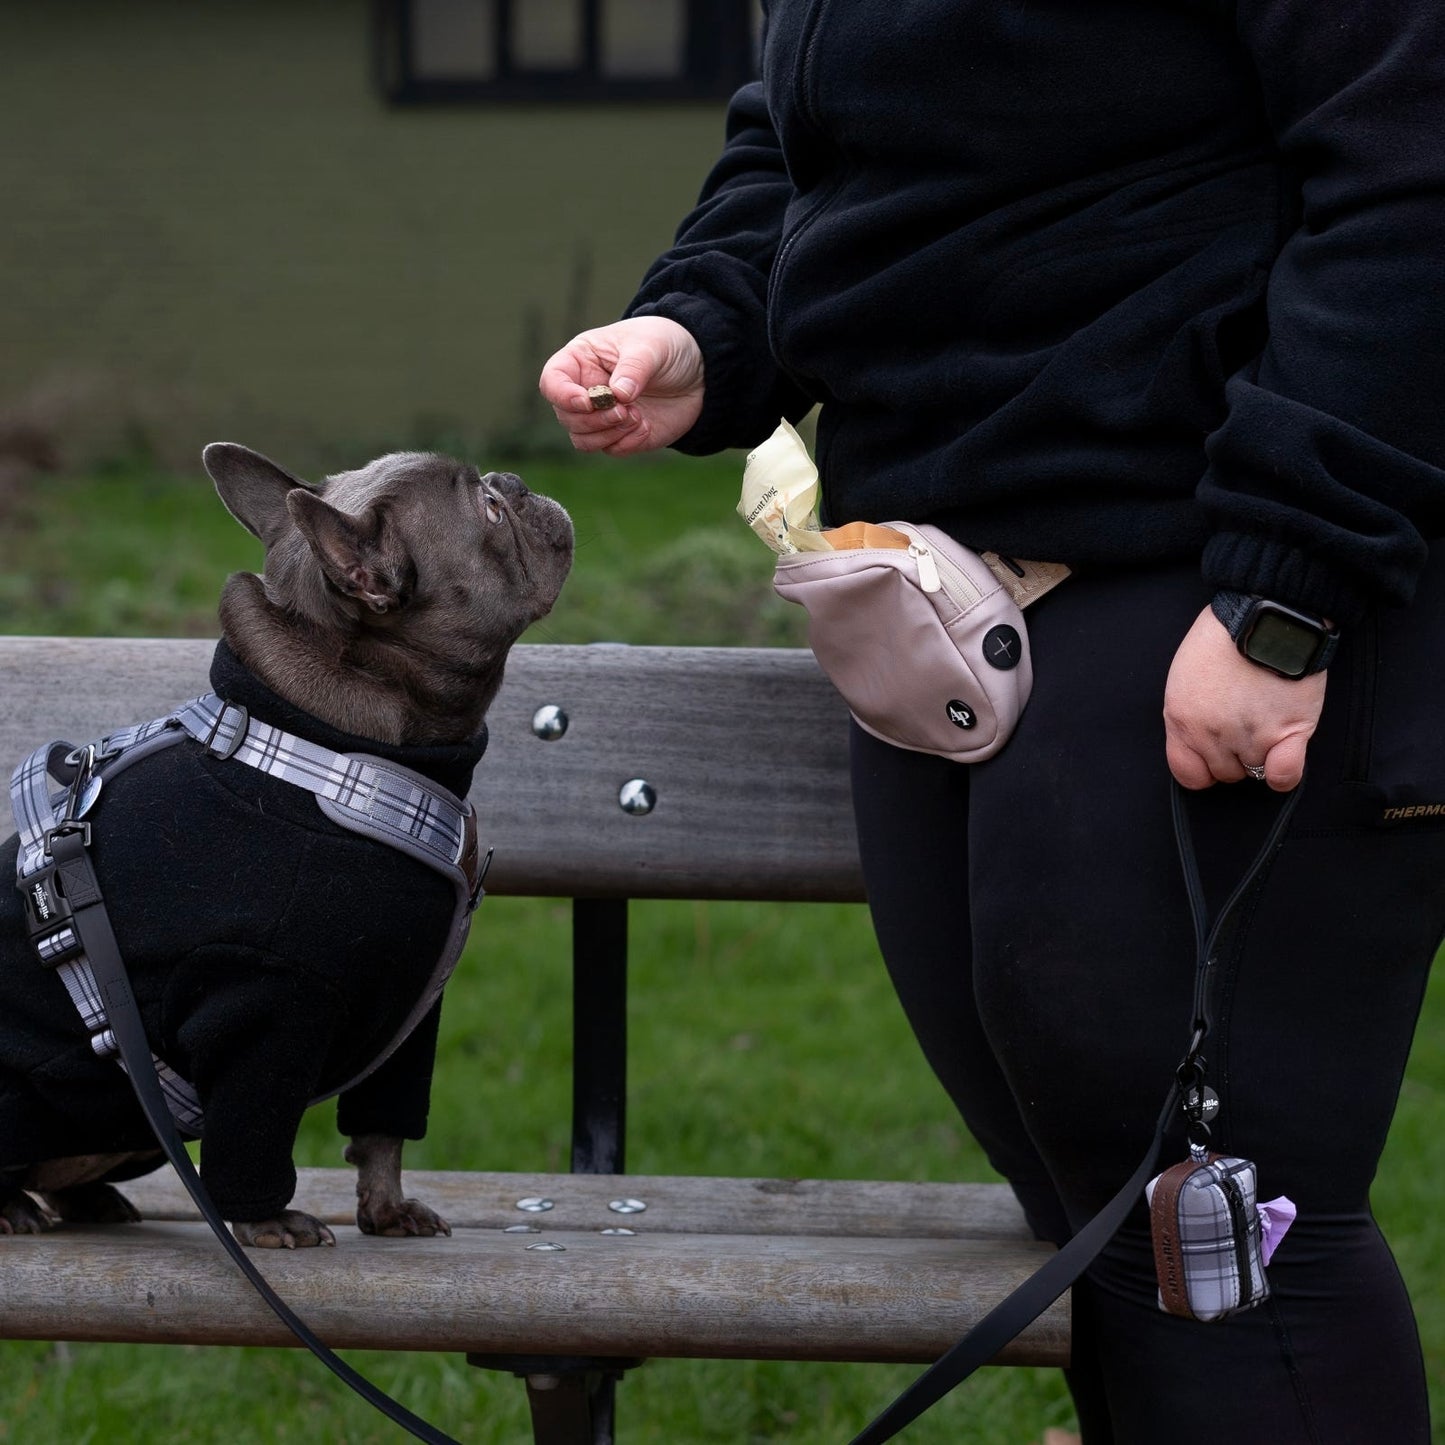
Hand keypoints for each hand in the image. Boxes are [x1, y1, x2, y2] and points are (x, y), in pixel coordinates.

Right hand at [538, 317, 704, 455]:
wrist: (699, 370)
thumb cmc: (666, 345)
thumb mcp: (651, 346)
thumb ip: (633, 368)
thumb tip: (618, 394)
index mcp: (581, 360)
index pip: (552, 382)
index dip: (562, 396)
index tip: (587, 401)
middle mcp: (585, 390)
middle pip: (566, 417)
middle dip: (594, 419)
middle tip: (625, 410)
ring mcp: (602, 416)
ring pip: (583, 440)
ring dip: (609, 434)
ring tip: (637, 416)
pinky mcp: (621, 435)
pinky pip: (611, 449)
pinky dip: (628, 442)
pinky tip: (646, 425)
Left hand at [1163, 605, 1325, 790]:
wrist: (1264, 616)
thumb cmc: (1223, 638)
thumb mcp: (1184, 677)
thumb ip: (1189, 712)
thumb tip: (1200, 735)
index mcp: (1182, 720)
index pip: (1187, 772)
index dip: (1202, 767)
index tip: (1213, 755)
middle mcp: (1212, 734)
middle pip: (1225, 772)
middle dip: (1235, 754)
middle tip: (1247, 722)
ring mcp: (1250, 736)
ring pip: (1255, 770)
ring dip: (1262, 752)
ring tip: (1267, 718)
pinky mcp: (1287, 731)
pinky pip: (1284, 775)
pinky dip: (1284, 773)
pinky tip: (1285, 756)